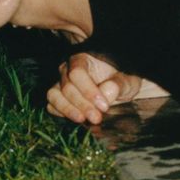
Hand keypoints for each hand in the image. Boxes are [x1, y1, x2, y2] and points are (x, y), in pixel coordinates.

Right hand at [46, 53, 165, 124]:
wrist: (116, 86)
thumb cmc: (120, 79)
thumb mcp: (128, 80)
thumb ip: (119, 83)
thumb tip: (107, 91)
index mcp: (83, 59)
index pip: (77, 73)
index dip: (88, 91)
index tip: (104, 106)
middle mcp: (67, 70)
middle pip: (67, 87)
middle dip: (82, 105)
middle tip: (97, 118)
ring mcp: (60, 83)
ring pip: (54, 95)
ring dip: (68, 110)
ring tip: (82, 120)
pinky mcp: (57, 98)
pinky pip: (51, 105)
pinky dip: (60, 113)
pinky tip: (76, 118)